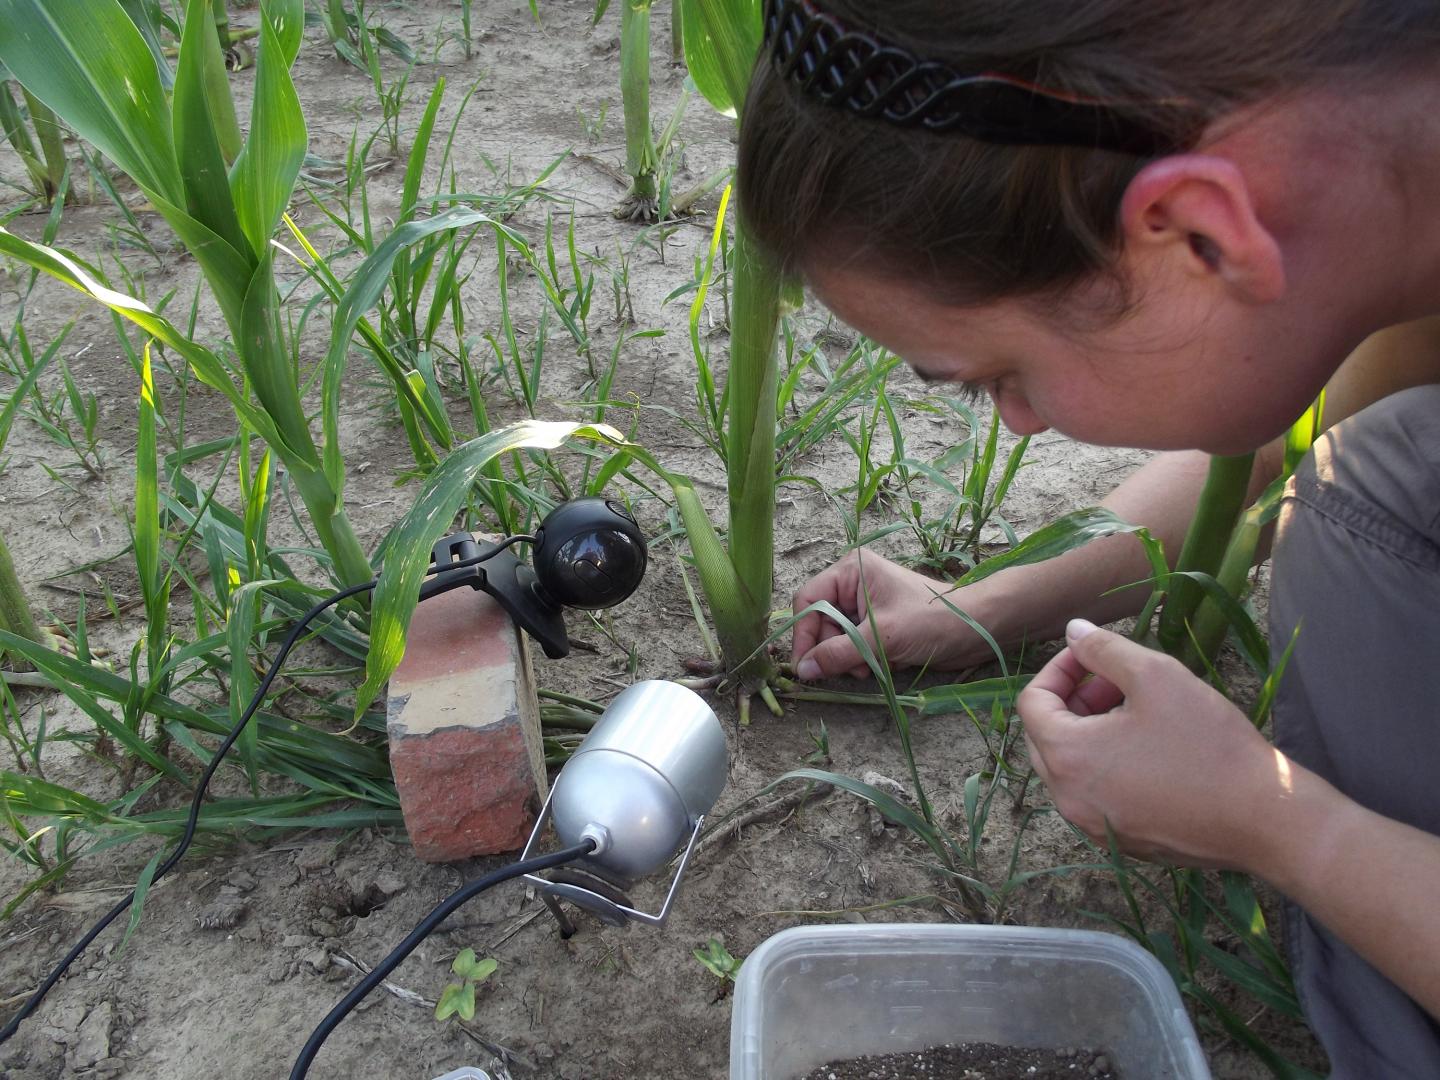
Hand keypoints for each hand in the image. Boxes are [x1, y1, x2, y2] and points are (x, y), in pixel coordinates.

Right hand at [790, 550, 985, 679]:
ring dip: (851, 658)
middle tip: (850, 669)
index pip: (808, 601)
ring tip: (874, 666)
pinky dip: (866, 660)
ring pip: (837, 639)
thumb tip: (802, 670)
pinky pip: (855, 647)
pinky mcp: (879, 626)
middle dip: (834, 649)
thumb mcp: (881, 637)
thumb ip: (838, 652)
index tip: (804, 666)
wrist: (979, 630)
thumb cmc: (932, 620)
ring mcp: (866, 606)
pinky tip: (886, 663)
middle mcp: (854, 585)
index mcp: (851, 571)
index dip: (802, 634)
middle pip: (821, 623)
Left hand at [1018, 619, 1292, 871]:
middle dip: (1074, 700)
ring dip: (1091, 731)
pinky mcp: (1121, 843)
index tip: (1094, 655)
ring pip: (1070, 767)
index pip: (1031, 702)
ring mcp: (1093, 827)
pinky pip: (1095, 795)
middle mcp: (1067, 799)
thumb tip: (1073, 631)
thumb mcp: (1156, 676)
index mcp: (1066, 757)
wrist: (1265, 818)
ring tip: (1138, 712)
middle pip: (1046, 735)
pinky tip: (1151, 751)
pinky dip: (1107, 766)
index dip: (1059, 669)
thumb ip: (1104, 649)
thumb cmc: (1208, 743)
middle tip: (1118, 683)